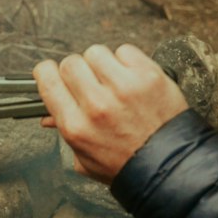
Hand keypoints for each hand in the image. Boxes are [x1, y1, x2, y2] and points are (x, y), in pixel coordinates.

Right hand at [33, 43, 187, 182]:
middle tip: (88, 83)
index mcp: (76, 126)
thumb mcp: (86, 158)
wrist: (170, 167)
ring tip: (112, 82)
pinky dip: (126, 61)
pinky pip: (125, 51)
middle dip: (76, 71)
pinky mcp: (148, 75)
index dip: (47, 73)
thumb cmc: (128, 165)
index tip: (52, 73)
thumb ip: (66, 133)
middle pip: (71, 63)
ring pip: (96, 52)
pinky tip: (130, 79)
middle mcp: (97, 105)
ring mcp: (123, 88)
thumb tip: (49, 116)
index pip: (47, 79)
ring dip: (101, 64)